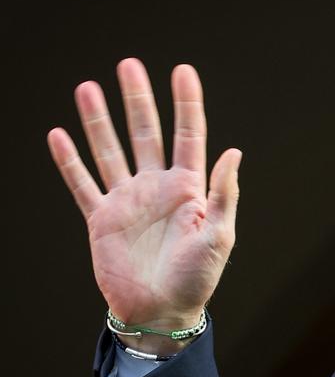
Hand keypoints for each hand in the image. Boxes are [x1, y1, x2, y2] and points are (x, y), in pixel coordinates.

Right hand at [48, 59, 240, 345]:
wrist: (161, 312)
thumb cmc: (197, 278)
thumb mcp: (219, 236)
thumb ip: (223, 193)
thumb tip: (234, 151)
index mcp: (189, 188)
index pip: (188, 134)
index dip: (186, 103)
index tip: (182, 70)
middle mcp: (156, 187)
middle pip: (145, 133)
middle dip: (137, 99)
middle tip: (128, 65)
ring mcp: (127, 200)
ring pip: (110, 150)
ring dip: (98, 120)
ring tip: (87, 87)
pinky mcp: (101, 219)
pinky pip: (83, 184)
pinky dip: (70, 161)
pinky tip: (59, 135)